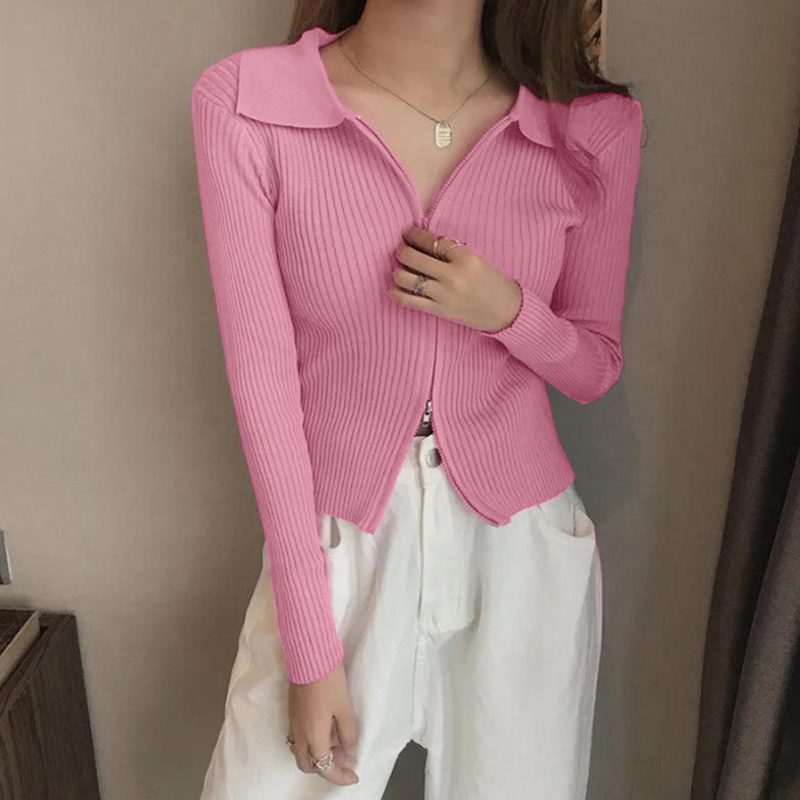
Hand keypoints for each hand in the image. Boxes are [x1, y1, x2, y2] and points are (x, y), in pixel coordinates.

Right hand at [287, 662, 359, 784]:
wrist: (309, 657)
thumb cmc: (329, 681)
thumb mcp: (344, 708)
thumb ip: (347, 734)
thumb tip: (349, 752)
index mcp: (313, 737)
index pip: (325, 768)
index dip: (340, 777)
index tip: (354, 776)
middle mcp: (299, 735)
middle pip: (307, 765)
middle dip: (325, 768)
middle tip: (343, 759)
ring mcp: (292, 723)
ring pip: (301, 752)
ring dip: (316, 755)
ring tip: (336, 743)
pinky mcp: (291, 712)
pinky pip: (297, 738)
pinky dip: (310, 743)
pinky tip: (325, 729)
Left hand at [390, 226, 521, 332]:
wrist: (505, 311)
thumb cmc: (492, 282)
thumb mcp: (477, 260)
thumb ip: (452, 253)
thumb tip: (424, 244)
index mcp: (466, 259)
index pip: (433, 242)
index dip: (416, 235)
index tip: (408, 233)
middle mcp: (453, 276)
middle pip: (414, 258)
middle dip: (402, 251)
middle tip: (401, 249)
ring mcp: (444, 295)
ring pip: (407, 279)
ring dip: (398, 271)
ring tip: (399, 269)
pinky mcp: (439, 310)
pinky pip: (409, 300)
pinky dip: (397, 292)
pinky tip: (394, 287)